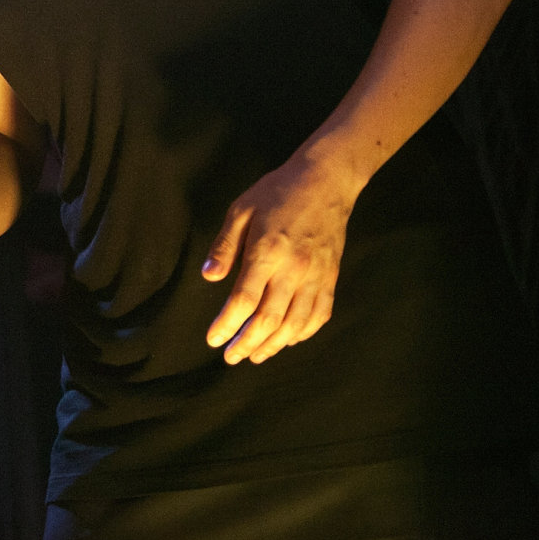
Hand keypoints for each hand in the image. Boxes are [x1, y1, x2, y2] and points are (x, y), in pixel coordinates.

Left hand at [202, 151, 356, 364]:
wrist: (326, 182)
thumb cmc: (277, 192)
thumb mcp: (241, 210)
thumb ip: (224, 245)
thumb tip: (208, 277)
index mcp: (266, 253)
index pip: (244, 300)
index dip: (227, 325)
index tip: (213, 340)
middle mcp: (293, 270)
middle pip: (269, 319)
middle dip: (247, 343)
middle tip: (230, 358)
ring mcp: (316, 276)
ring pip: (296, 323)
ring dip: (273, 344)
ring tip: (255, 355)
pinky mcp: (330, 277)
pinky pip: (320, 314)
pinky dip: (304, 332)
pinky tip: (288, 340)